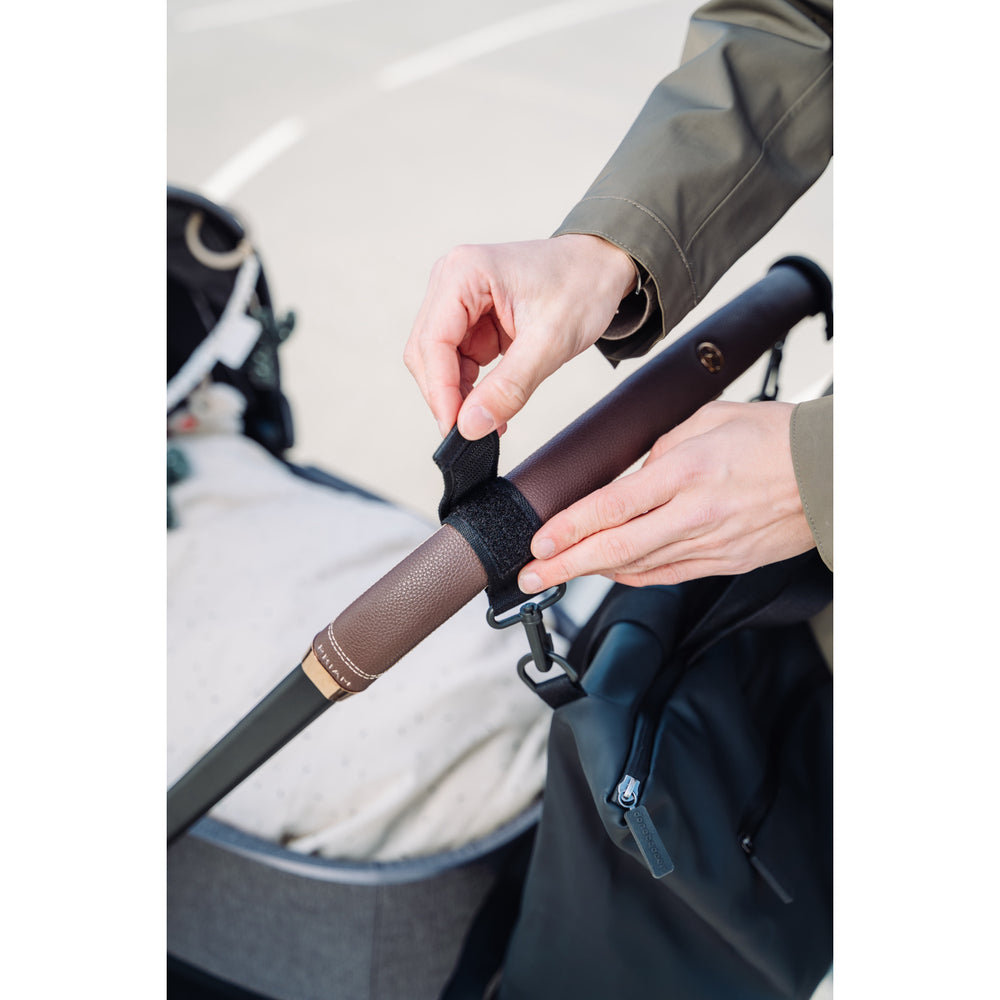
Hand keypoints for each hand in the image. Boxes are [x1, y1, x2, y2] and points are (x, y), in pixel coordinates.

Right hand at [404, 235, 635, 438]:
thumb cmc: (582, 286)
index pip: (433, 342)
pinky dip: (470, 388)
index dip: (440, 391)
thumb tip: (471, 426)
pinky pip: (457, 361)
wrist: (602, 268)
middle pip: (427, 352)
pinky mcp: (470, 319)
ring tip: (489, 421)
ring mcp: (458, 300)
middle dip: (446, 395)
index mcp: (464, 273)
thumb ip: (508, 387)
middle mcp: (452, 281)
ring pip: (438, 361)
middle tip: (472, 432)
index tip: (455, 429)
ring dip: (458, 395)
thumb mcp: (550, 342)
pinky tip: (491, 407)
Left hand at [517, 400, 815, 590]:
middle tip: (531, 575)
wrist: (831, 473)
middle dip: (564, 566)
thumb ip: (662, 450)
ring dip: (593, 574)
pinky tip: (610, 575)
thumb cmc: (776, 439)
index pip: (611, 507)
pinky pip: (667, 576)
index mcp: (686, 472)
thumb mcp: (708, 421)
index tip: (539, 540)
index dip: (568, 529)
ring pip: (638, 568)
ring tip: (560, 575)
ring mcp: (710, 545)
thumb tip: (633, 475)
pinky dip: (632, 577)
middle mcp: (694, 515)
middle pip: (615, 549)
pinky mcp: (724, 563)